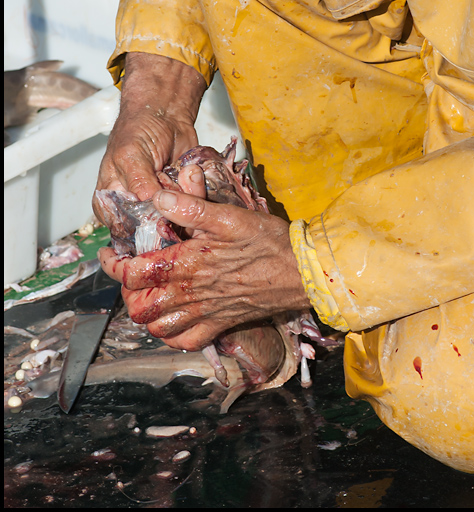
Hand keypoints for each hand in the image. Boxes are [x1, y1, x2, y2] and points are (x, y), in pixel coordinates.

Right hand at [94, 52, 206, 213]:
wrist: (166, 112)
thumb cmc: (139, 129)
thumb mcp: (130, 154)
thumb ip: (137, 182)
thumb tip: (149, 208)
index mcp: (111, 201)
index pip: (123, 228)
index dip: (141, 225)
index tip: (155, 210)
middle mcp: (135, 206)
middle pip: (153, 227)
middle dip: (167, 210)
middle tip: (168, 183)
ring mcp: (161, 202)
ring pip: (176, 217)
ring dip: (184, 198)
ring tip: (177, 171)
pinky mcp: (181, 196)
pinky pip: (192, 204)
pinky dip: (195, 191)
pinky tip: (188, 172)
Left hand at [98, 189, 309, 350]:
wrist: (300, 271)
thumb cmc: (266, 240)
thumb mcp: (228, 215)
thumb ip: (190, 206)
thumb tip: (156, 196)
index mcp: (187, 264)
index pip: (133, 273)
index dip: (113, 265)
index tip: (110, 253)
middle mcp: (191, 294)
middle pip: (139, 307)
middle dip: (127, 292)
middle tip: (131, 274)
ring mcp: (204, 313)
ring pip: (158, 328)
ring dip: (147, 313)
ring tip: (149, 293)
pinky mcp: (220, 325)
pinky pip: (186, 341)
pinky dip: (172, 335)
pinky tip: (174, 317)